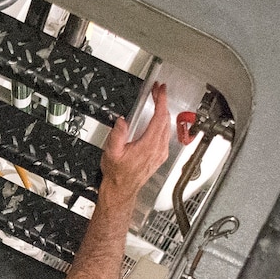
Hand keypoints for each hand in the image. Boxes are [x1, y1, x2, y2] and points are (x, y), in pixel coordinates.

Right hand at [99, 82, 170, 204]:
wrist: (121, 189)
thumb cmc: (117, 174)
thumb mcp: (112, 152)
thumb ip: (117, 134)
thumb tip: (123, 120)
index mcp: (148, 145)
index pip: (160, 118)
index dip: (161, 101)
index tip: (161, 90)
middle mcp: (158, 149)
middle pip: (165, 120)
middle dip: (162, 103)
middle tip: (157, 91)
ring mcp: (161, 153)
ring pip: (167, 127)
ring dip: (163, 112)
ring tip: (157, 101)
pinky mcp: (160, 156)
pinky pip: (166, 135)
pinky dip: (163, 123)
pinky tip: (158, 119)